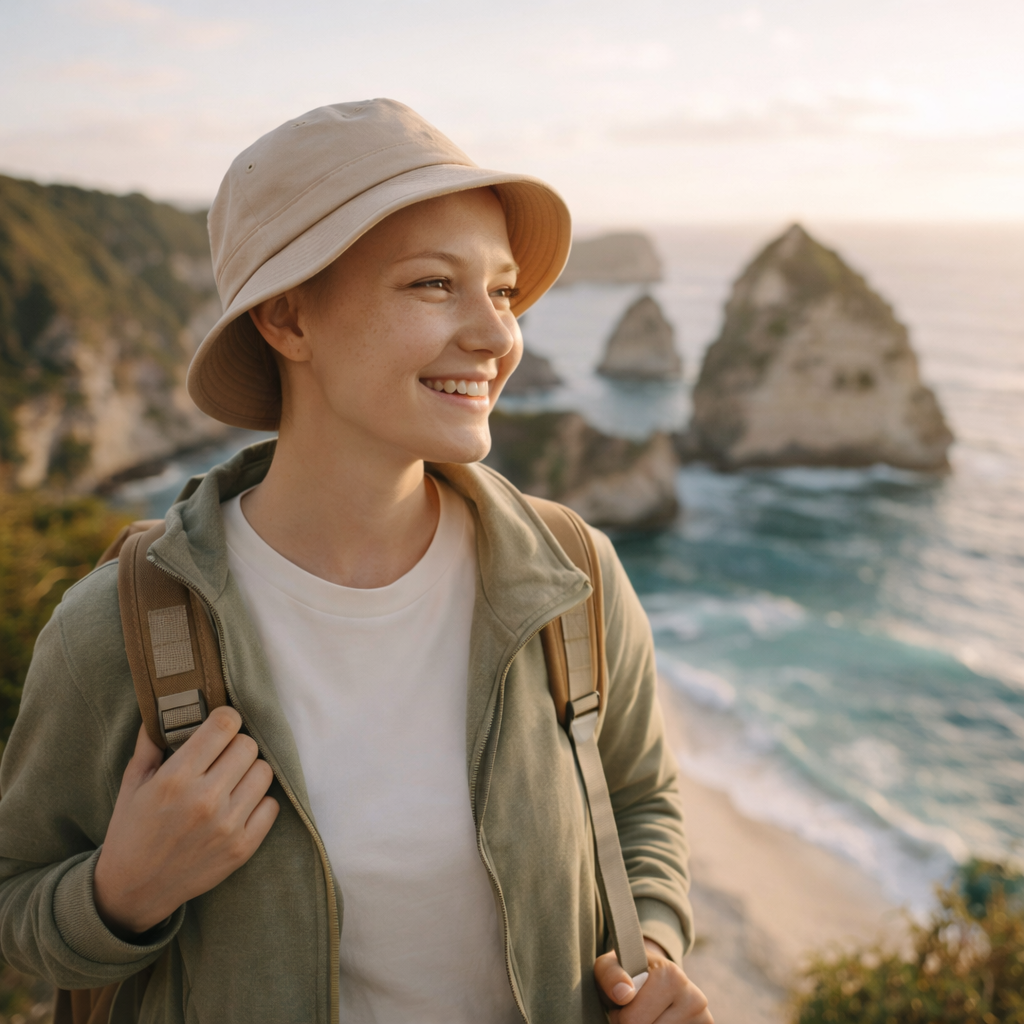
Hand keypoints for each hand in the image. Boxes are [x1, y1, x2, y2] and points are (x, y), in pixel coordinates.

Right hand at [93, 708, 279, 934]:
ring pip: (265, 772)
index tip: (220, 725)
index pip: (224, 725)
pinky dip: (259, 803)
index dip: (225, 719)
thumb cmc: (132, 830)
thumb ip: (150, 743)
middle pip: (248, 745)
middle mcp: (204, 800)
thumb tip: (164, 708)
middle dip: (236, 746)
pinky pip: (272, 806)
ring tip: (231, 782)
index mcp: (175, 779)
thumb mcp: (133, 783)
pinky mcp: (242, 848)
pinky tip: (238, 806)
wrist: (133, 891)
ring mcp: (226, 826)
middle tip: (222, 757)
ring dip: (249, 773)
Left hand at [595, 938, 711, 1023]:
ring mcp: (703, 1017)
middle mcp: (694, 997)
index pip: (632, 1021)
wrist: (652, 977)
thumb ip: (610, 975)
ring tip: (647, 1016)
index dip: (619, 1018)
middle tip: (633, 1013)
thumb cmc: (626, 974)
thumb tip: (623, 994)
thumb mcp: (609, 967)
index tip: (623, 1004)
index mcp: (670, 976)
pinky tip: (661, 1021)